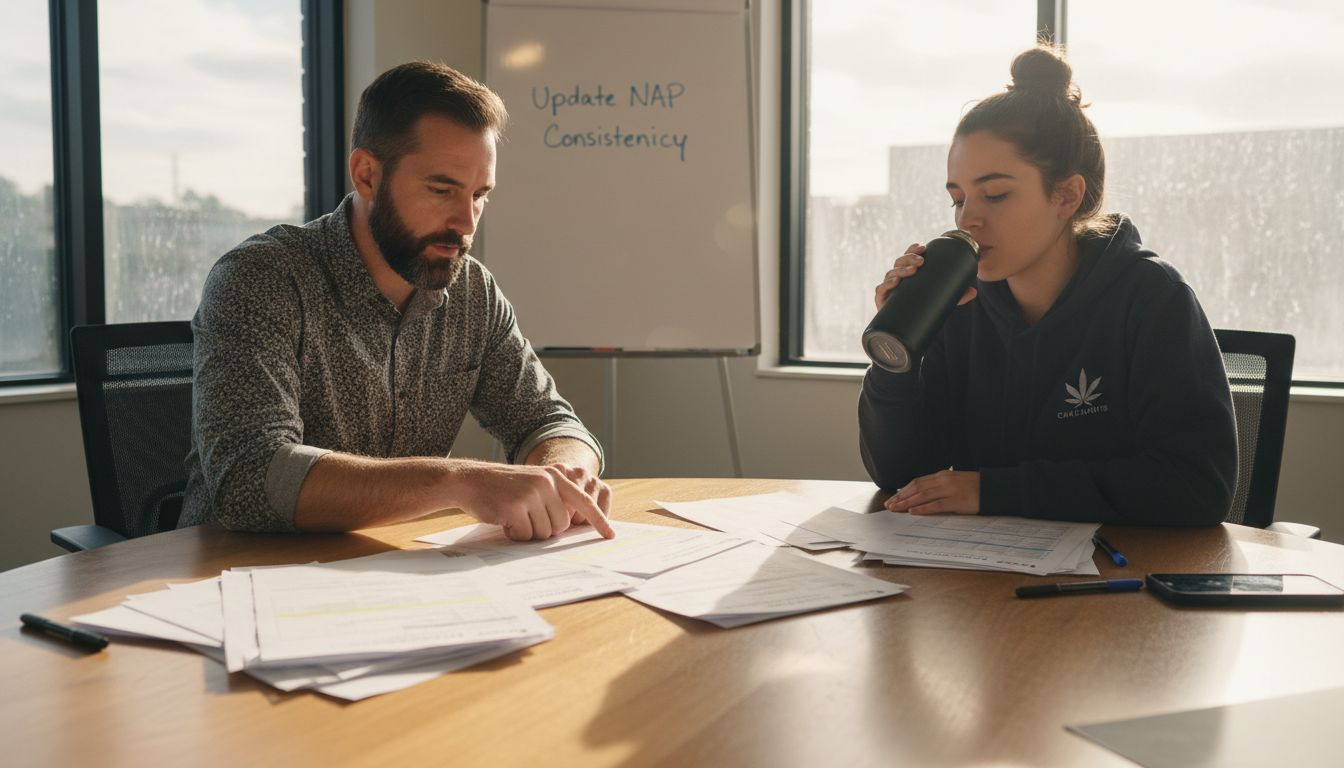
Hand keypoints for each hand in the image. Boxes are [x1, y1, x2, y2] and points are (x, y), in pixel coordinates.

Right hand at [453, 463, 614, 540]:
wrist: (471, 481)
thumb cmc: (503, 488)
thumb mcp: (534, 484)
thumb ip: (554, 498)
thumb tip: (572, 525)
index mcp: (554, 476)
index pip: (583, 501)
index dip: (598, 520)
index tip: (610, 535)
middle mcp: (546, 483)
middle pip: (561, 525)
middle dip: (545, 529)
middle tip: (526, 518)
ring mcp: (530, 494)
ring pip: (544, 532)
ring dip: (529, 532)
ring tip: (514, 516)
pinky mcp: (515, 507)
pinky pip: (525, 535)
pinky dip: (515, 534)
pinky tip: (505, 520)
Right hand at [875, 243, 976, 309]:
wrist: (907, 331)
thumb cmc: (922, 311)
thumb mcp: (941, 301)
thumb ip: (956, 296)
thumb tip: (973, 292)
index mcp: (908, 274)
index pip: (908, 257)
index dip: (913, 250)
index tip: (923, 247)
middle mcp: (897, 278)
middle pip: (899, 262)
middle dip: (908, 258)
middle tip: (920, 261)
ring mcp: (888, 289)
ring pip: (891, 274)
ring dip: (900, 270)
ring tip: (912, 270)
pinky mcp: (882, 301)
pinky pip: (880, 290)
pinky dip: (886, 285)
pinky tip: (893, 282)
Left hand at [884, 470, 980, 514]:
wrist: (994, 488)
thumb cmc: (974, 486)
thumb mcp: (954, 481)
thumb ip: (939, 485)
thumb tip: (922, 494)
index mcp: (942, 475)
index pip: (917, 482)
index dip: (904, 490)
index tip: (893, 498)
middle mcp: (943, 481)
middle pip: (917, 488)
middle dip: (901, 497)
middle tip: (889, 505)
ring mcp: (950, 490)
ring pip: (923, 496)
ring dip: (907, 503)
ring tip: (896, 509)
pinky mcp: (957, 501)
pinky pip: (937, 505)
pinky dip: (923, 508)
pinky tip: (913, 512)